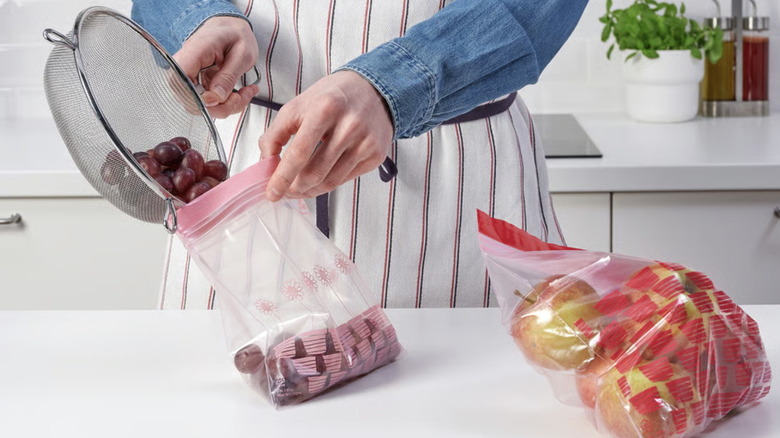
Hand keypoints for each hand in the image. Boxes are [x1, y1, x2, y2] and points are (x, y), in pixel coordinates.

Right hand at [174, 16, 259, 117]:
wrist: (231, 29)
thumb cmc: (235, 36)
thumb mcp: (242, 54)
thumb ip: (228, 76)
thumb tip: (216, 97)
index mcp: (195, 50)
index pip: (180, 79)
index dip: (198, 97)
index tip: (220, 98)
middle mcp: (186, 65)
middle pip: (189, 99)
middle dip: (219, 107)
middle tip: (240, 96)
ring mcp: (190, 78)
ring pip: (200, 106)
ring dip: (226, 107)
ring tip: (245, 93)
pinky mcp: (198, 86)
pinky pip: (208, 104)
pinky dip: (227, 104)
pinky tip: (241, 93)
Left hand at [259, 70, 393, 200]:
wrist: (372, 90)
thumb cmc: (331, 98)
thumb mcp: (298, 105)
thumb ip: (276, 133)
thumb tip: (266, 163)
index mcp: (325, 109)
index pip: (299, 152)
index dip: (283, 177)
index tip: (271, 192)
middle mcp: (349, 126)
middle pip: (315, 172)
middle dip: (294, 188)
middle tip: (284, 191)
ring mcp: (365, 143)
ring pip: (330, 181)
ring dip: (309, 191)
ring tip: (298, 189)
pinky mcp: (375, 155)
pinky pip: (345, 179)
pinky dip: (327, 185)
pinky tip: (318, 180)